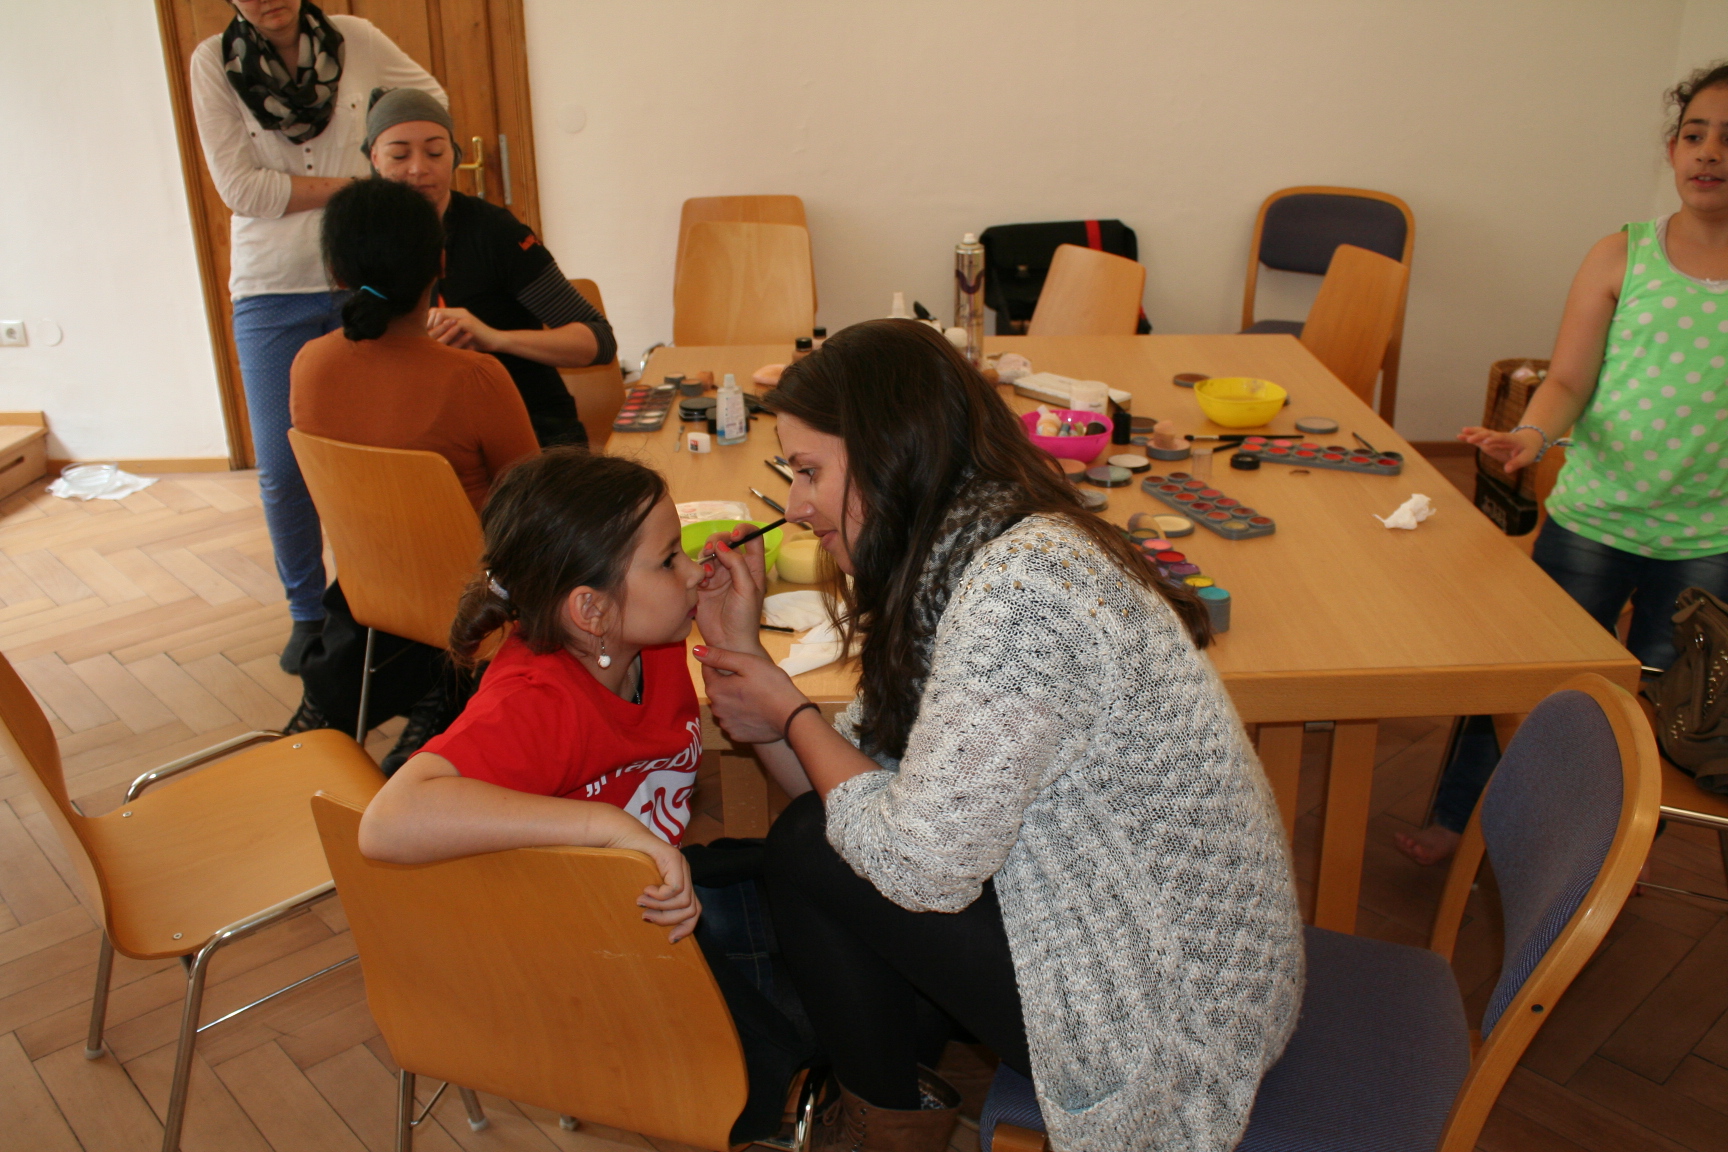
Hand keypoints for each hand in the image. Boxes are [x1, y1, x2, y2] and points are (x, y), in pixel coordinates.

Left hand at [426, 307, 497, 352]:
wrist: (495, 340)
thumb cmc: (478, 341)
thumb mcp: (461, 336)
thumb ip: (450, 333)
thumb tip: (434, 339)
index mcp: (456, 313)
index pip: (435, 311)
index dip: (428, 322)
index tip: (426, 333)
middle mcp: (459, 312)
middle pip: (435, 312)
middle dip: (429, 324)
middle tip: (427, 337)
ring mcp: (464, 316)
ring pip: (441, 316)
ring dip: (436, 328)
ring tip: (434, 339)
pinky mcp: (468, 323)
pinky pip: (452, 324)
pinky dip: (445, 332)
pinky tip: (443, 341)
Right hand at [592, 807, 701, 941]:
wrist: (619, 837)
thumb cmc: (625, 865)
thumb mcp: (643, 892)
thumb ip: (654, 905)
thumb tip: (658, 930)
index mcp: (680, 882)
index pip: (695, 911)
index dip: (686, 928)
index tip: (670, 939)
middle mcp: (684, 873)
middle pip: (692, 910)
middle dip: (668, 920)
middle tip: (646, 918)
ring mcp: (681, 864)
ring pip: (684, 901)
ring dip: (660, 908)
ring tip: (640, 901)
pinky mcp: (673, 857)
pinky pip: (675, 888)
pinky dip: (659, 896)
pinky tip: (644, 890)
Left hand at [693, 645, 808, 744]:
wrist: (791, 716)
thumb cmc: (772, 685)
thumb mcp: (747, 663)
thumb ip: (720, 656)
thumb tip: (696, 651)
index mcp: (716, 689)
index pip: (708, 670)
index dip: (722, 664)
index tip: (738, 665)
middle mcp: (716, 709)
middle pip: (717, 689)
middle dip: (727, 683)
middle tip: (750, 680)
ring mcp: (726, 724)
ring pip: (724, 705)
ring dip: (733, 700)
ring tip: (754, 696)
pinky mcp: (736, 735)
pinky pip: (733, 720)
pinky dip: (740, 715)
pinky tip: (755, 711)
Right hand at [694, 526, 769, 655]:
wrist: (728, 643)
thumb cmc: (744, 619)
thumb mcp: (747, 589)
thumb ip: (737, 564)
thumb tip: (723, 545)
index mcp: (752, 567)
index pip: (751, 538)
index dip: (743, 530)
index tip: (734, 534)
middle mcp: (735, 568)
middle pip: (726, 541)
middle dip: (718, 541)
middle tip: (712, 551)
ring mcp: (719, 576)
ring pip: (710, 553)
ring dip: (706, 557)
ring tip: (707, 573)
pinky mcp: (703, 585)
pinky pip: (698, 568)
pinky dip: (699, 570)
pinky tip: (702, 582)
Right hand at [1459, 425, 1542, 472]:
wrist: (1528, 440)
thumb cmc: (1528, 450)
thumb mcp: (1527, 458)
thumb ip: (1516, 463)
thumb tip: (1506, 470)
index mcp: (1512, 439)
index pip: (1502, 438)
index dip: (1494, 440)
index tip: (1486, 443)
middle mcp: (1501, 436)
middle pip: (1489, 434)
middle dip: (1480, 436)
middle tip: (1470, 440)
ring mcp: (1494, 438)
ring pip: (1483, 433)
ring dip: (1472, 433)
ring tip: (1461, 433)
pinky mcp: (1489, 441)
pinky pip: (1479, 438)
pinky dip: (1470, 436)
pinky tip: (1459, 436)